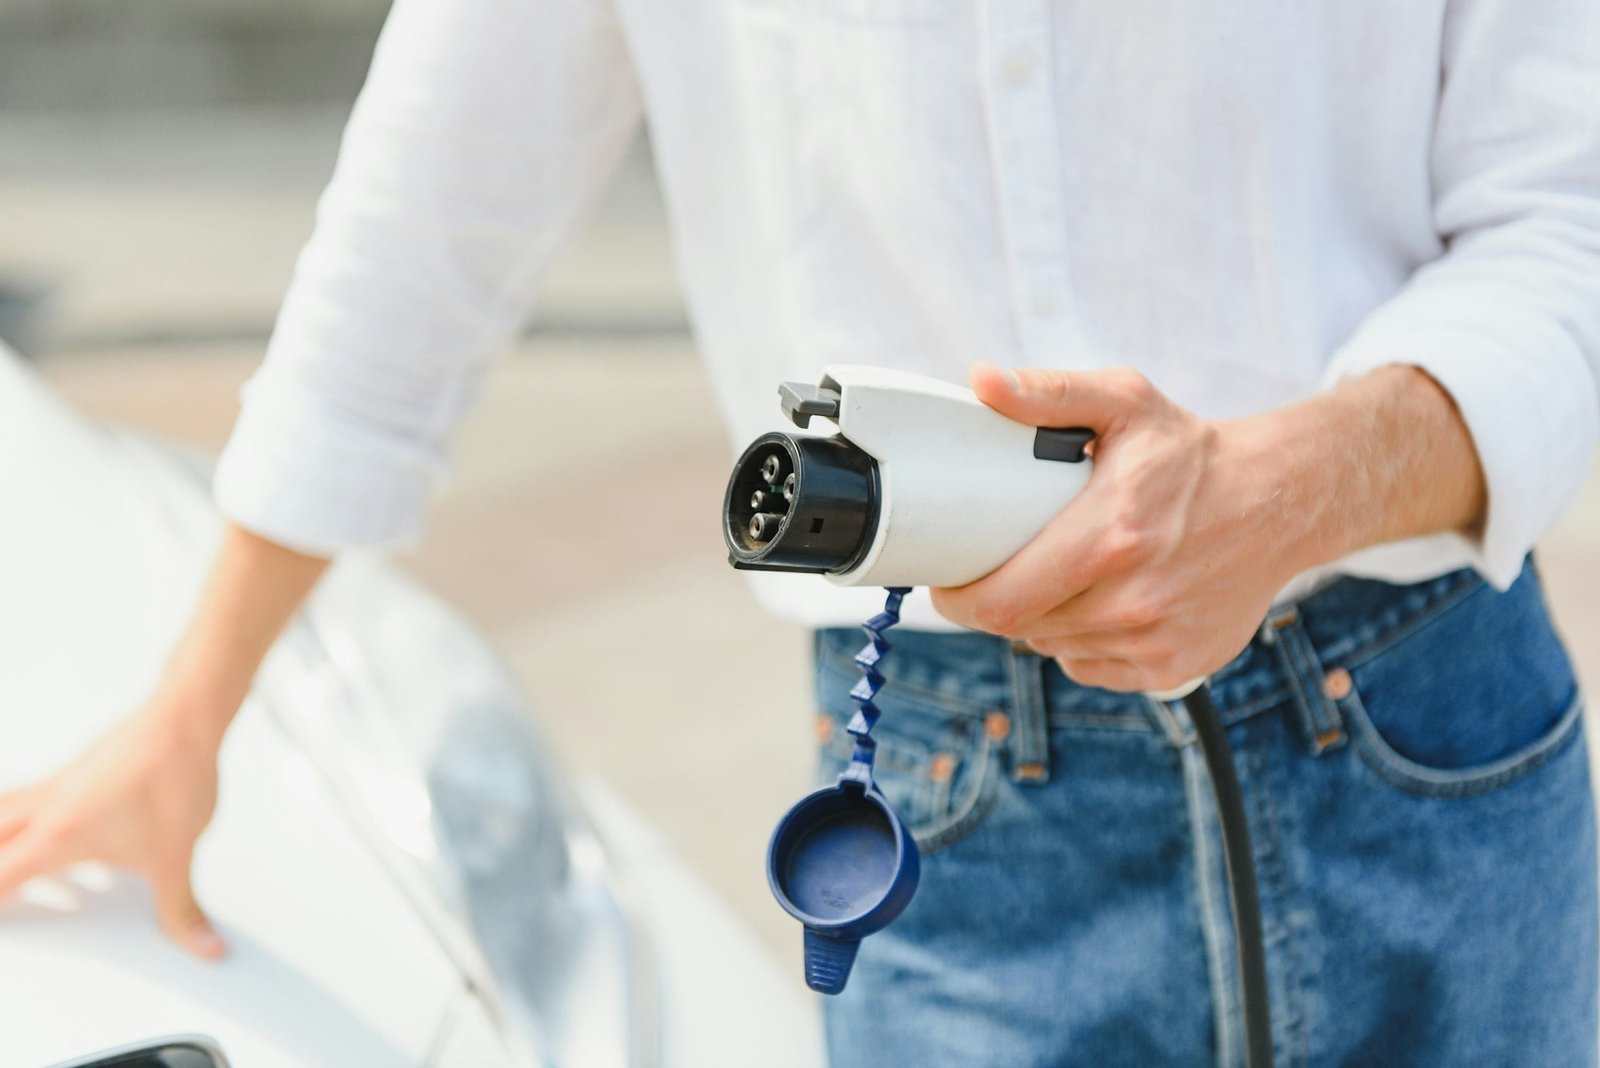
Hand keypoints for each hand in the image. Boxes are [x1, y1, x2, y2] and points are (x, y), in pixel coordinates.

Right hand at [0, 692, 225, 959]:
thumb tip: (204, 945)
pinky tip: (53, 825)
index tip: (3, 918)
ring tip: (14, 859)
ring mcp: (59, 785)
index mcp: (57, 837)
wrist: (185, 721)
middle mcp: (47, 807)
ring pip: (5, 812)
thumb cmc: (173, 776)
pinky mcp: (77, 769)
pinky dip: (26, 815)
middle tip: (7, 894)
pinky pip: (32, 796)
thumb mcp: (175, 858)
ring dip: (3, 838)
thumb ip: (182, 912)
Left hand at [931, 363, 1312, 692]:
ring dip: (1040, 619)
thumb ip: (1049, 392)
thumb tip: (983, 381)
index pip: (1001, 600)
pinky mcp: (1172, 667)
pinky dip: (1081, 641)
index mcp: (1112, 536)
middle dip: (995, 603)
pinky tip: (1099, 601)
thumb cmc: (1190, 452)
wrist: (1278, 501)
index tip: (947, 581)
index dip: (959, 599)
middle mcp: (1134, 599)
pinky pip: (1091, 666)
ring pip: (1053, 647)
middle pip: (1020, 627)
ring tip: (1058, 575)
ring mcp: (1155, 640)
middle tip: (993, 570)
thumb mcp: (1124, 402)